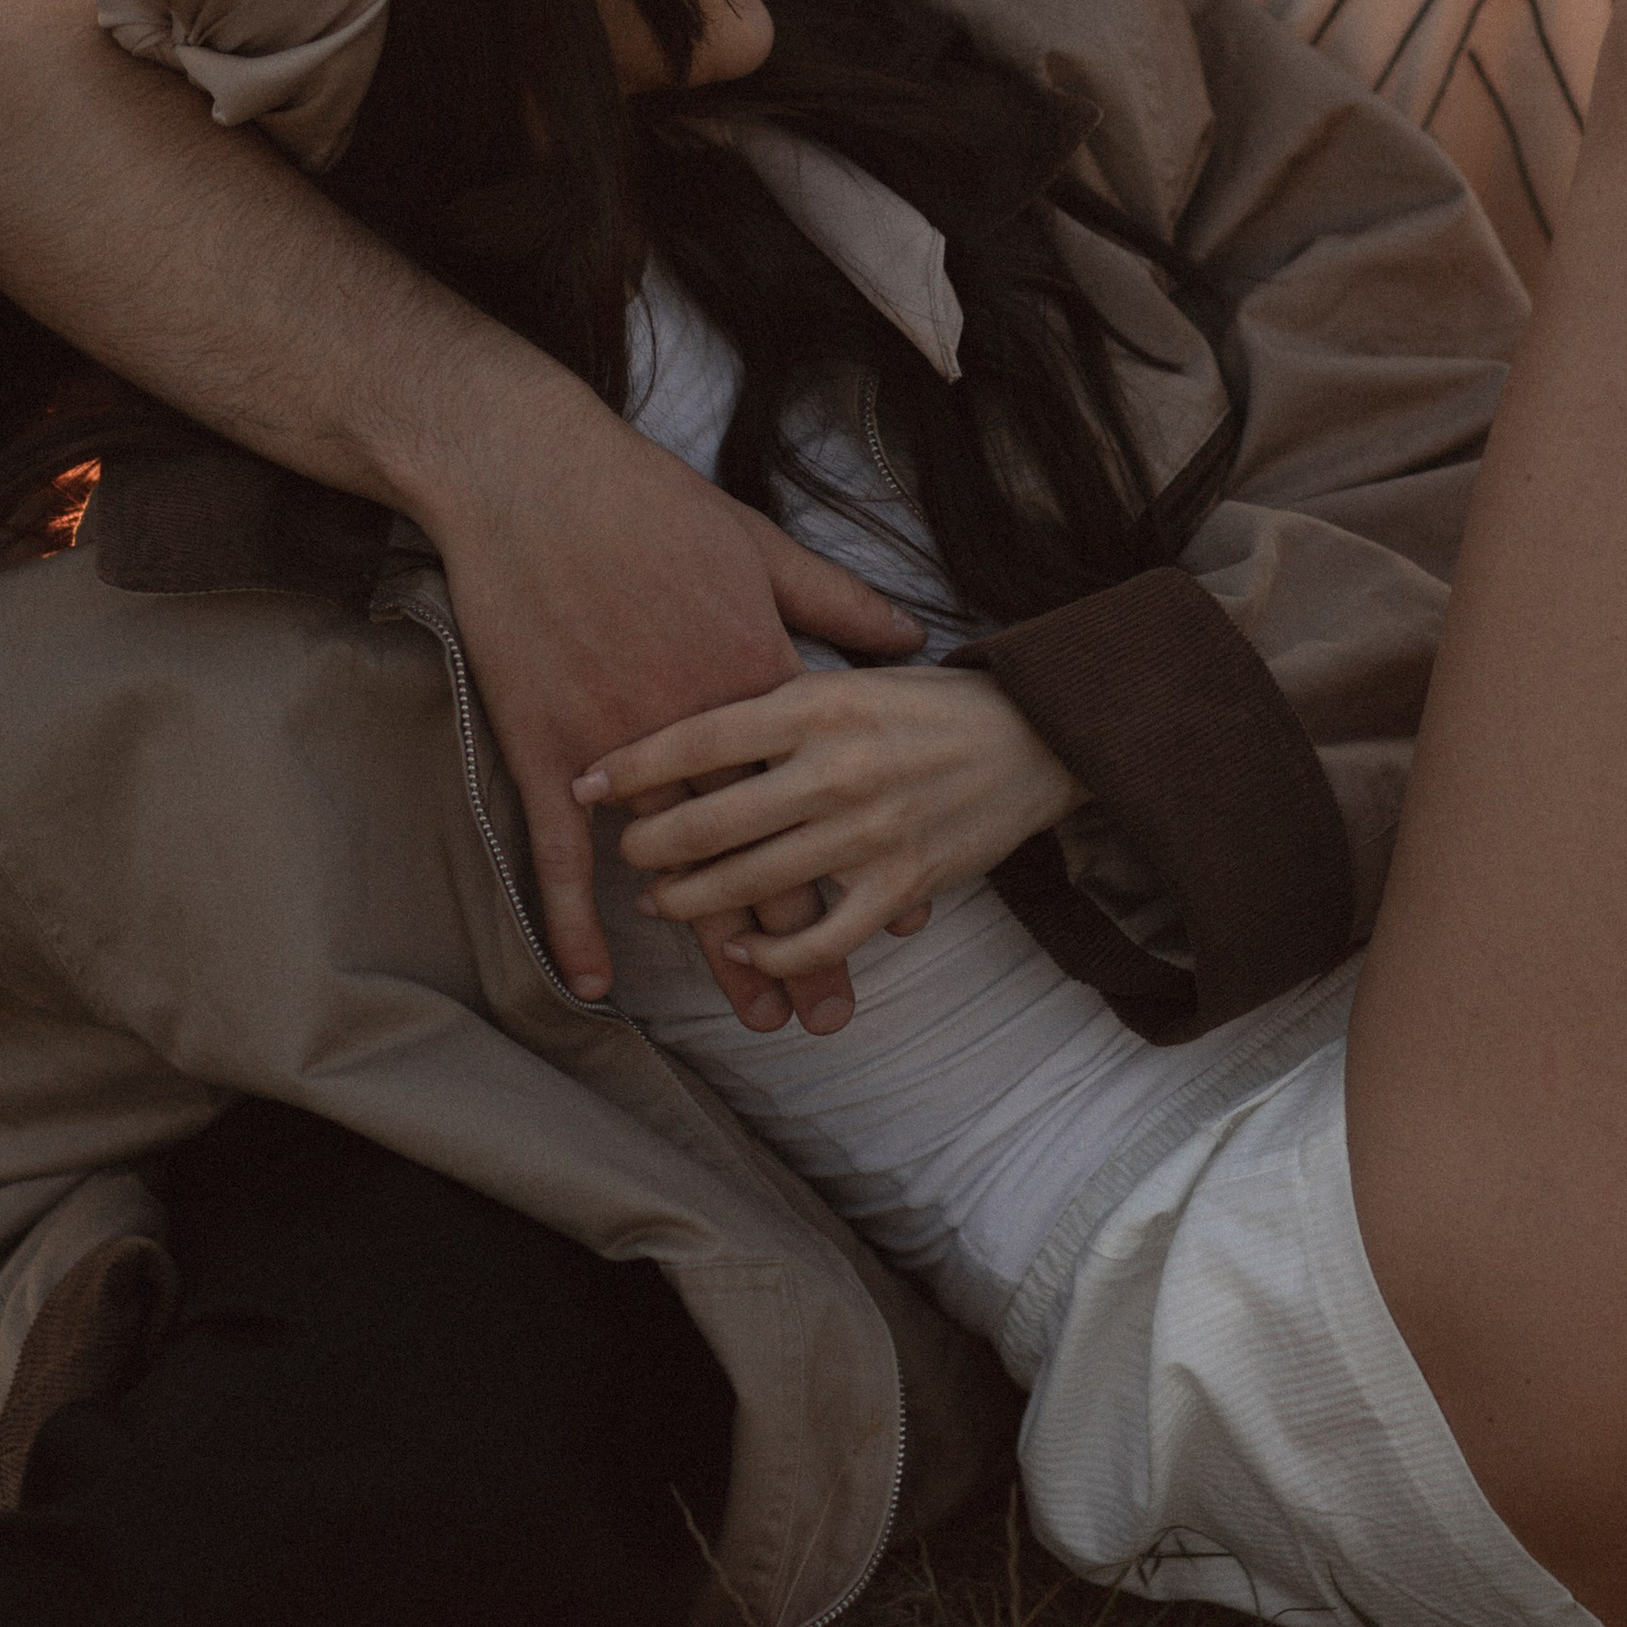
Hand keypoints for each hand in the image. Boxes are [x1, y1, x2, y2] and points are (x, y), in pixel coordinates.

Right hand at [416, 378, 925, 1020]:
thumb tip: (912, 632)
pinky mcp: (550, 749)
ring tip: (763, 1019)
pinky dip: (575, 923)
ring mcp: (620, 749)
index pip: (828, 796)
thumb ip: (838, 601)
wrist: (531, 479)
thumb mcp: (763, 544)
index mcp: (760, 682)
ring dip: (724, 953)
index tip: (903, 923)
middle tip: (839, 1015)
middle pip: (767, 856)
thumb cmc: (649, 502)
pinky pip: (562, 856)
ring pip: (685, 873)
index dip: (867, 862)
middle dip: (809, 943)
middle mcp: (701, 730)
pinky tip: (594, 986)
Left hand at [576, 666, 1081, 1021]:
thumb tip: (687, 712)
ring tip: (659, 903)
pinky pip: (823, 937)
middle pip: (713, 820)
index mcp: (818, 702)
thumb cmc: (930, 699)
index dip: (633, 764)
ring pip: (755, 885)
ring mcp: (871, 832)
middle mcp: (838, 767)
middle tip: (626, 854)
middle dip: (652, 845)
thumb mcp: (849, 672)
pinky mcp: (905, 884)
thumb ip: (776, 694)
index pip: (701, 736)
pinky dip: (775, 955)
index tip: (586, 782)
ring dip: (693, 903)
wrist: (1040, 733)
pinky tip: (743, 953)